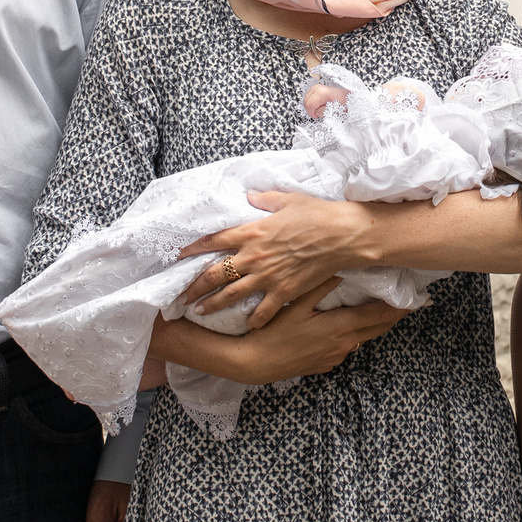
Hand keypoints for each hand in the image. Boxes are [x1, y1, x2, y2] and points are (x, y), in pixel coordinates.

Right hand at [163, 281, 409, 385]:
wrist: (255, 364)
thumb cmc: (273, 332)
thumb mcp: (296, 304)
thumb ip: (319, 286)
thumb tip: (340, 269)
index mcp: (340, 327)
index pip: (378, 315)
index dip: (397, 307)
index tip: (415, 299)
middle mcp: (343, 344)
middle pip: (377, 329)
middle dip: (393, 317)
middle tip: (410, 305)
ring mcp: (334, 357)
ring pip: (363, 339)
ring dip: (374, 327)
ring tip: (386, 314)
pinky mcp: (324, 365)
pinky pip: (347, 348)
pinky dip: (355, 336)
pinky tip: (352, 329)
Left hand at [179, 192, 373, 327]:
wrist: (341, 236)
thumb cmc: (316, 214)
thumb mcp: (287, 200)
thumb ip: (264, 200)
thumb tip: (250, 196)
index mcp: (251, 232)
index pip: (213, 241)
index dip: (193, 248)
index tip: (180, 255)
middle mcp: (253, 256)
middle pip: (215, 274)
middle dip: (195, 286)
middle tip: (182, 296)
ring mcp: (267, 276)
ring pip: (231, 295)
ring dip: (213, 305)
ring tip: (200, 312)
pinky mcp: (283, 291)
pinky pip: (262, 311)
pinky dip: (253, 319)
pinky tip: (246, 325)